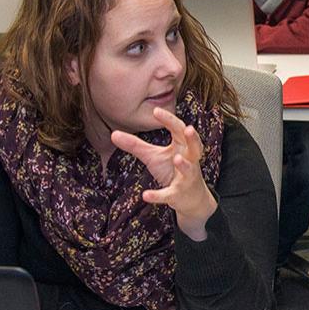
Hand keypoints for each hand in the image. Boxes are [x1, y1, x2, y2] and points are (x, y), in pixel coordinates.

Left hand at [111, 107, 216, 239]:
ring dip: (184, 165)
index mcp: (182, 146)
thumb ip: (136, 145)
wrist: (190, 198)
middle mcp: (189, 160)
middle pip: (195, 147)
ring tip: (176, 158)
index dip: (169, 120)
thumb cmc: (172, 171)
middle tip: (189, 129)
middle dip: (193, 139)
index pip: (179, 130)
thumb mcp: (153, 157)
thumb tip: (113, 134)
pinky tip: (146, 195)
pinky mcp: (179, 194)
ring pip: (189, 170)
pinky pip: (170, 194)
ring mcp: (186, 177)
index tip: (156, 110)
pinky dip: (159, 195)